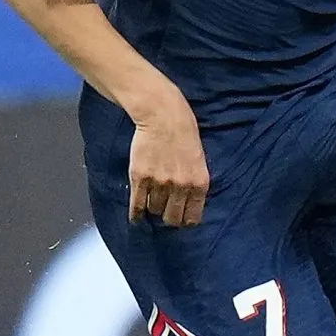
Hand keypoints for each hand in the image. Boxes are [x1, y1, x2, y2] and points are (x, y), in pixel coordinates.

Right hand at [126, 96, 207, 226]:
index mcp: (199, 183)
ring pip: (154, 210)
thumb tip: (187, 204)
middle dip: (168, 217)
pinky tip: (136, 217)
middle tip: (165, 211)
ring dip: (153, 208)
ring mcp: (160, 183)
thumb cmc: (183, 132)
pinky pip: (137, 205)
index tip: (179, 218)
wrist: (162, 115)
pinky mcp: (141, 177)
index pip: (192, 218)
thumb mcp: (198, 160)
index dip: (184, 220)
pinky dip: (136, 214)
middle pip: (172, 218)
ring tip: (152, 201)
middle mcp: (181, 186)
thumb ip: (194, 182)